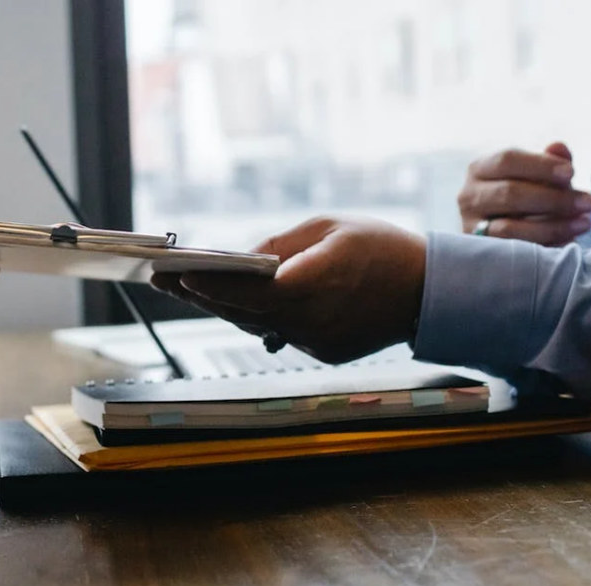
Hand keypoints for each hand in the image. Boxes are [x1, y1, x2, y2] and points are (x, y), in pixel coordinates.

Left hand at [152, 216, 425, 363]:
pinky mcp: (322, 352)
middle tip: (162, 279)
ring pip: (254, 325)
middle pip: (240, 312)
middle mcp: (310, 321)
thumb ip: (281, 244)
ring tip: (184, 289)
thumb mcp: (329, 227)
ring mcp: (316, 342)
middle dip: (199, 295)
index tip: (175, 273)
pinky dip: (254, 318)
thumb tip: (242, 258)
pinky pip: (278, 333)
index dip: (208, 284)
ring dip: (220, 308)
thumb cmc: (381, 248)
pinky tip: (227, 303)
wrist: (429, 290)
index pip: (247, 290)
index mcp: (313, 285)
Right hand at [459, 142, 590, 245]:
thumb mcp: (541, 176)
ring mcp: (471, 226)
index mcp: (480, 169)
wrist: (511, 231)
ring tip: (585, 223)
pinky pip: (513, 251)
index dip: (540, 166)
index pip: (507, 161)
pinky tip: (569, 241)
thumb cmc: (529, 196)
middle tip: (590, 203)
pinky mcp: (481, 252)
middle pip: (509, 193)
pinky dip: (544, 245)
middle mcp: (468, 196)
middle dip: (554, 199)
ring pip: (510, 227)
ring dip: (553, 226)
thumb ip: (551, 161)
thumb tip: (558, 147)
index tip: (572, 173)